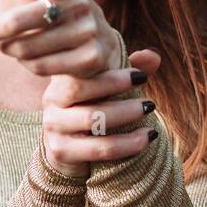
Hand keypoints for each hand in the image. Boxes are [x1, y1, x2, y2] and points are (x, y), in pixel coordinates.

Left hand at [0, 0, 122, 78]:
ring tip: (15, 46)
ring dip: (13, 50)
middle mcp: (82, 5)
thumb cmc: (61, 0)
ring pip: (28, 49)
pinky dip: (30, 66)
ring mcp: (89, 33)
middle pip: (25, 21)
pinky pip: (41, 67)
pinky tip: (35, 59)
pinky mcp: (91, 60)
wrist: (98, 45)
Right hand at [40, 48, 162, 177]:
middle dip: (115, 87)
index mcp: (63, 77)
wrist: (68, 150)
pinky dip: (126, 144)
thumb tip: (154, 56)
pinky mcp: (60, 150)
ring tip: (149, 112)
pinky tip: (145, 139)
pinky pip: (97, 148)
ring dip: (125, 114)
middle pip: (79, 88)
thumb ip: (130, 70)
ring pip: (91, 118)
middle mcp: (52, 99)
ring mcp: (53, 125)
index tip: (141, 76)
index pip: (81, 68)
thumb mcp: (110, 88)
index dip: (111, 72)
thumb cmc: (94, 109)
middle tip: (147, 97)